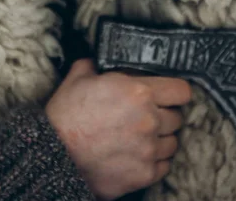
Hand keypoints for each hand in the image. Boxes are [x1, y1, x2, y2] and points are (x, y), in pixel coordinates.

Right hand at [45, 58, 191, 200]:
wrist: (54, 154)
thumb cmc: (65, 114)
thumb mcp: (79, 77)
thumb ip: (96, 65)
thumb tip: (99, 60)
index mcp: (139, 91)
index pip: (181, 90)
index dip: (175, 91)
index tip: (168, 94)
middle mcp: (150, 119)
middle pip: (177, 117)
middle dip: (164, 115)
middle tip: (146, 116)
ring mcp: (149, 149)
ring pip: (172, 142)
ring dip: (160, 138)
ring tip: (141, 137)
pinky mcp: (144, 174)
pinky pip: (164, 165)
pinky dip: (154, 160)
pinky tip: (137, 154)